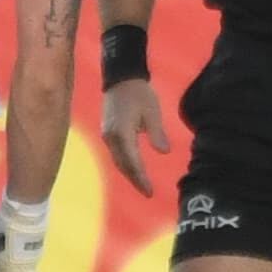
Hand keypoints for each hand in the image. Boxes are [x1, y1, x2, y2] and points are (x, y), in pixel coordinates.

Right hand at [101, 77, 170, 195]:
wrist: (121, 78)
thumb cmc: (139, 93)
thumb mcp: (152, 112)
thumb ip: (157, 133)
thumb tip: (164, 152)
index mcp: (122, 133)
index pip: (133, 162)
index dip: (141, 178)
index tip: (150, 192)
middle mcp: (111, 137)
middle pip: (123, 165)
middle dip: (135, 180)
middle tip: (148, 193)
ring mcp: (107, 135)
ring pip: (118, 160)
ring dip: (129, 174)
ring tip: (142, 185)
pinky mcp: (108, 132)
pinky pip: (116, 153)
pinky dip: (125, 164)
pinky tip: (133, 169)